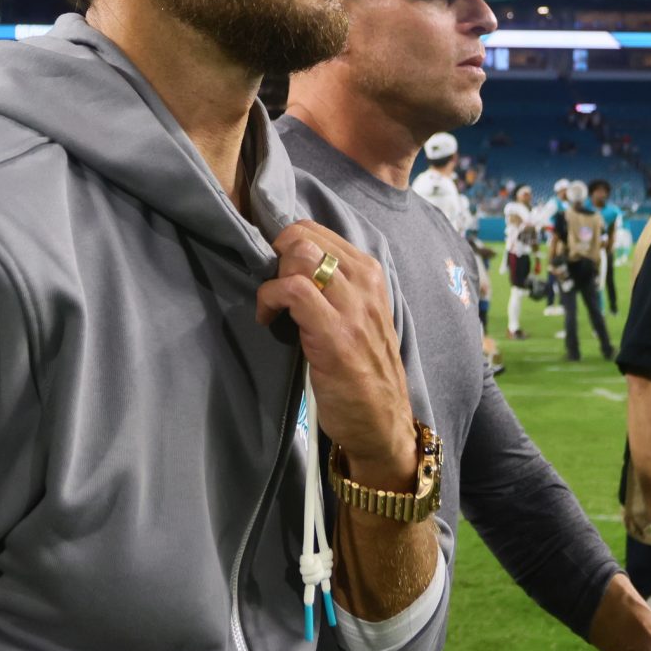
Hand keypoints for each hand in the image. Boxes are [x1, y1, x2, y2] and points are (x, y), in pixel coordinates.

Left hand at [256, 221, 415, 487]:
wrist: (382, 420)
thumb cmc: (364, 367)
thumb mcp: (357, 314)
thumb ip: (335, 284)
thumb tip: (289, 258)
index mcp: (370, 273)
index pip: (316, 229)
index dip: (283, 242)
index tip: (273, 269)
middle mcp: (366, 283)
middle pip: (303, 236)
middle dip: (275, 257)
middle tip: (272, 288)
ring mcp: (353, 308)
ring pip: (299, 256)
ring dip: (273, 278)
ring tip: (272, 305)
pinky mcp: (336, 335)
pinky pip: (293, 291)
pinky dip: (270, 298)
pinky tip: (268, 319)